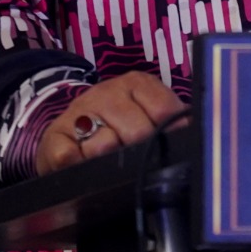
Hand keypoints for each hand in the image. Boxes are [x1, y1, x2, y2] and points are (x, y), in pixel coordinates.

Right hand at [36, 72, 185, 175]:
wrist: (68, 131)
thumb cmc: (117, 126)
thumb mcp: (146, 113)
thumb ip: (171, 120)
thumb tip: (195, 133)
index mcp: (135, 84)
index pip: (164, 109)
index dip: (169, 133)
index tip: (168, 145)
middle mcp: (106, 92)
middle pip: (137, 131)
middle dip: (141, 152)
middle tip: (138, 161)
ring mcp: (79, 112)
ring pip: (104, 145)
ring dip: (110, 162)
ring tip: (111, 165)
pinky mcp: (55, 136)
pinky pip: (68, 156)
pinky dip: (78, 166)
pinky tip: (84, 167)